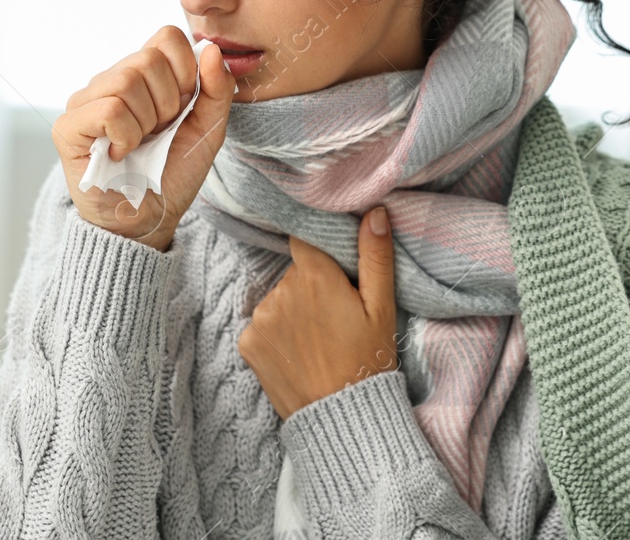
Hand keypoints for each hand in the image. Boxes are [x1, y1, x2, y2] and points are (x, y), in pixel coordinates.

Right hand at [54, 25, 236, 249]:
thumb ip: (217, 89)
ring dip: (146, 122)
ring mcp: (85, 102)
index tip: (182, 109)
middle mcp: (110, 80)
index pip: (166, 36)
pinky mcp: (68, 127)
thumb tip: (211, 49)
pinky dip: (126, 136)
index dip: (185, 71)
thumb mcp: (208, 129)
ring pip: (126, 82)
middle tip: (158, 133)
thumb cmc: (173, 172)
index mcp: (142, 74)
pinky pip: (109, 109)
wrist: (148, 219)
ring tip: (139, 144)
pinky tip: (120, 153)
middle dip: (167, 104)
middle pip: (148, 59)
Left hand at [237, 206, 398, 418]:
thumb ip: (375, 256)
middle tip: (336, 317)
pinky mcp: (247, 344)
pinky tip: (299, 354)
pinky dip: (277, 334)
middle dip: (312, 286)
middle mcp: (280, 291)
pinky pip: (262, 325)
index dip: (318, 250)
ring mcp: (260, 319)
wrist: (341, 418)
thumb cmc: (368, 360)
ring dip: (293, 311)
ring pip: (279, 299)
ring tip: (319, 341)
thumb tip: (375, 212)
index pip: (305, 240)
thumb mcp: (381, 308)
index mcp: (313, 276)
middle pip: (295, 273)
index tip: (330, 266)